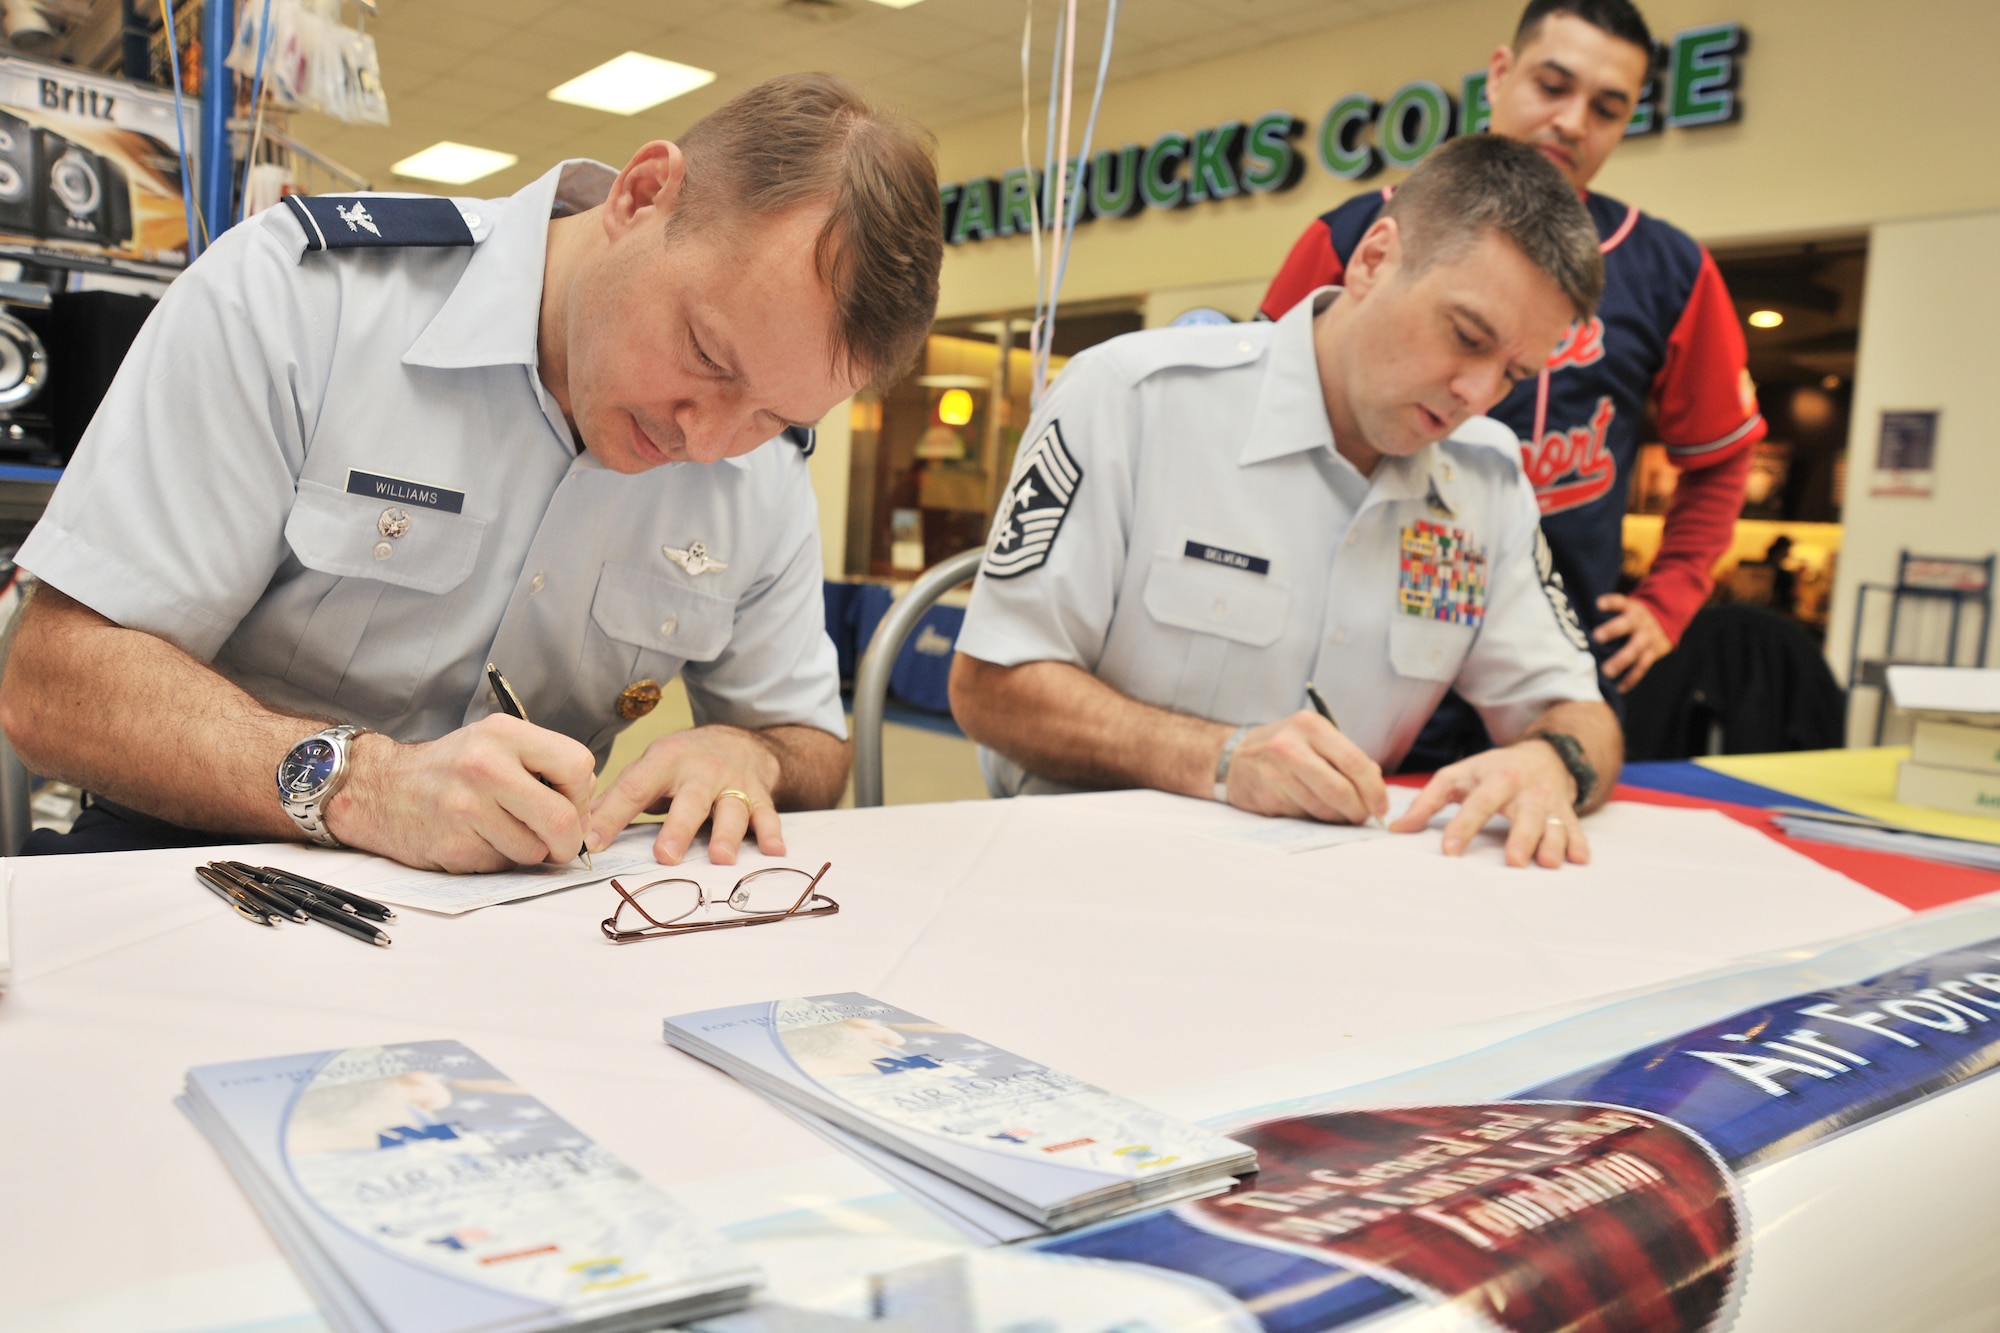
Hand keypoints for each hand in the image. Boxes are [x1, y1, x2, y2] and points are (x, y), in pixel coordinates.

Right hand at [327, 716, 595, 871]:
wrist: (379, 789)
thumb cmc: (450, 770)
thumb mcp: (495, 744)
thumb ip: (543, 766)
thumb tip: (589, 810)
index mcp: (503, 733)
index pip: (578, 766)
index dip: (581, 794)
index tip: (567, 803)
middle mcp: (484, 766)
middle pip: (562, 819)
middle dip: (568, 840)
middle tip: (559, 843)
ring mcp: (466, 808)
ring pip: (534, 851)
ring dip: (530, 852)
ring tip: (503, 833)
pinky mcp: (453, 846)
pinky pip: (503, 867)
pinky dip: (500, 861)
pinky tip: (478, 841)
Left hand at [588, 724, 785, 865]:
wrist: (739, 741)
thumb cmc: (684, 762)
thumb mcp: (650, 767)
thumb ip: (620, 796)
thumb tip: (577, 825)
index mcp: (665, 762)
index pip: (634, 789)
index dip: (612, 815)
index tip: (592, 842)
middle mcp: (701, 771)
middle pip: (689, 801)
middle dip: (678, 829)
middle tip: (665, 856)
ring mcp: (733, 783)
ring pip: (732, 809)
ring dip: (727, 834)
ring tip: (721, 858)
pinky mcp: (760, 794)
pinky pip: (768, 815)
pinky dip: (772, 834)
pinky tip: (774, 852)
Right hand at [1224, 710, 1387, 824]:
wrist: (1235, 757)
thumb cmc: (1285, 747)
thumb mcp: (1315, 738)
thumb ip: (1346, 757)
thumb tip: (1376, 787)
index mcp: (1310, 726)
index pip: (1354, 762)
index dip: (1374, 790)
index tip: (1381, 806)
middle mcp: (1291, 746)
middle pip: (1340, 790)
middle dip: (1359, 810)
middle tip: (1364, 816)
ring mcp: (1276, 773)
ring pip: (1323, 808)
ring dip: (1339, 818)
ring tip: (1341, 814)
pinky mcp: (1267, 796)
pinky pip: (1304, 816)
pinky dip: (1317, 819)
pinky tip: (1315, 811)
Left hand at [1392, 738, 1588, 867]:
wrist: (1543, 755)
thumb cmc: (1492, 770)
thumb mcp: (1458, 776)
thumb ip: (1427, 801)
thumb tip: (1397, 828)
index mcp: (1495, 778)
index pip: (1477, 803)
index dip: (1463, 826)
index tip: (1450, 850)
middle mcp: (1525, 789)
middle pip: (1524, 813)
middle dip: (1521, 837)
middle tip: (1513, 861)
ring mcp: (1549, 801)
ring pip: (1554, 823)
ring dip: (1553, 843)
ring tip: (1548, 863)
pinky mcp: (1567, 812)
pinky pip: (1576, 829)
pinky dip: (1579, 844)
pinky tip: (1579, 859)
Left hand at [1593, 593, 1672, 692]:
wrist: (1666, 621)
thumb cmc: (1633, 617)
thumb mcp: (1626, 608)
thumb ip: (1608, 615)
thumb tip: (1574, 625)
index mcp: (1631, 608)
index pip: (1620, 602)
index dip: (1610, 602)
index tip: (1598, 604)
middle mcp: (1640, 622)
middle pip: (1627, 625)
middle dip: (1612, 630)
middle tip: (1596, 637)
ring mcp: (1648, 637)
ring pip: (1635, 649)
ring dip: (1621, 661)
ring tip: (1606, 672)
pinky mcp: (1654, 652)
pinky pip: (1642, 667)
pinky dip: (1631, 678)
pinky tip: (1619, 688)